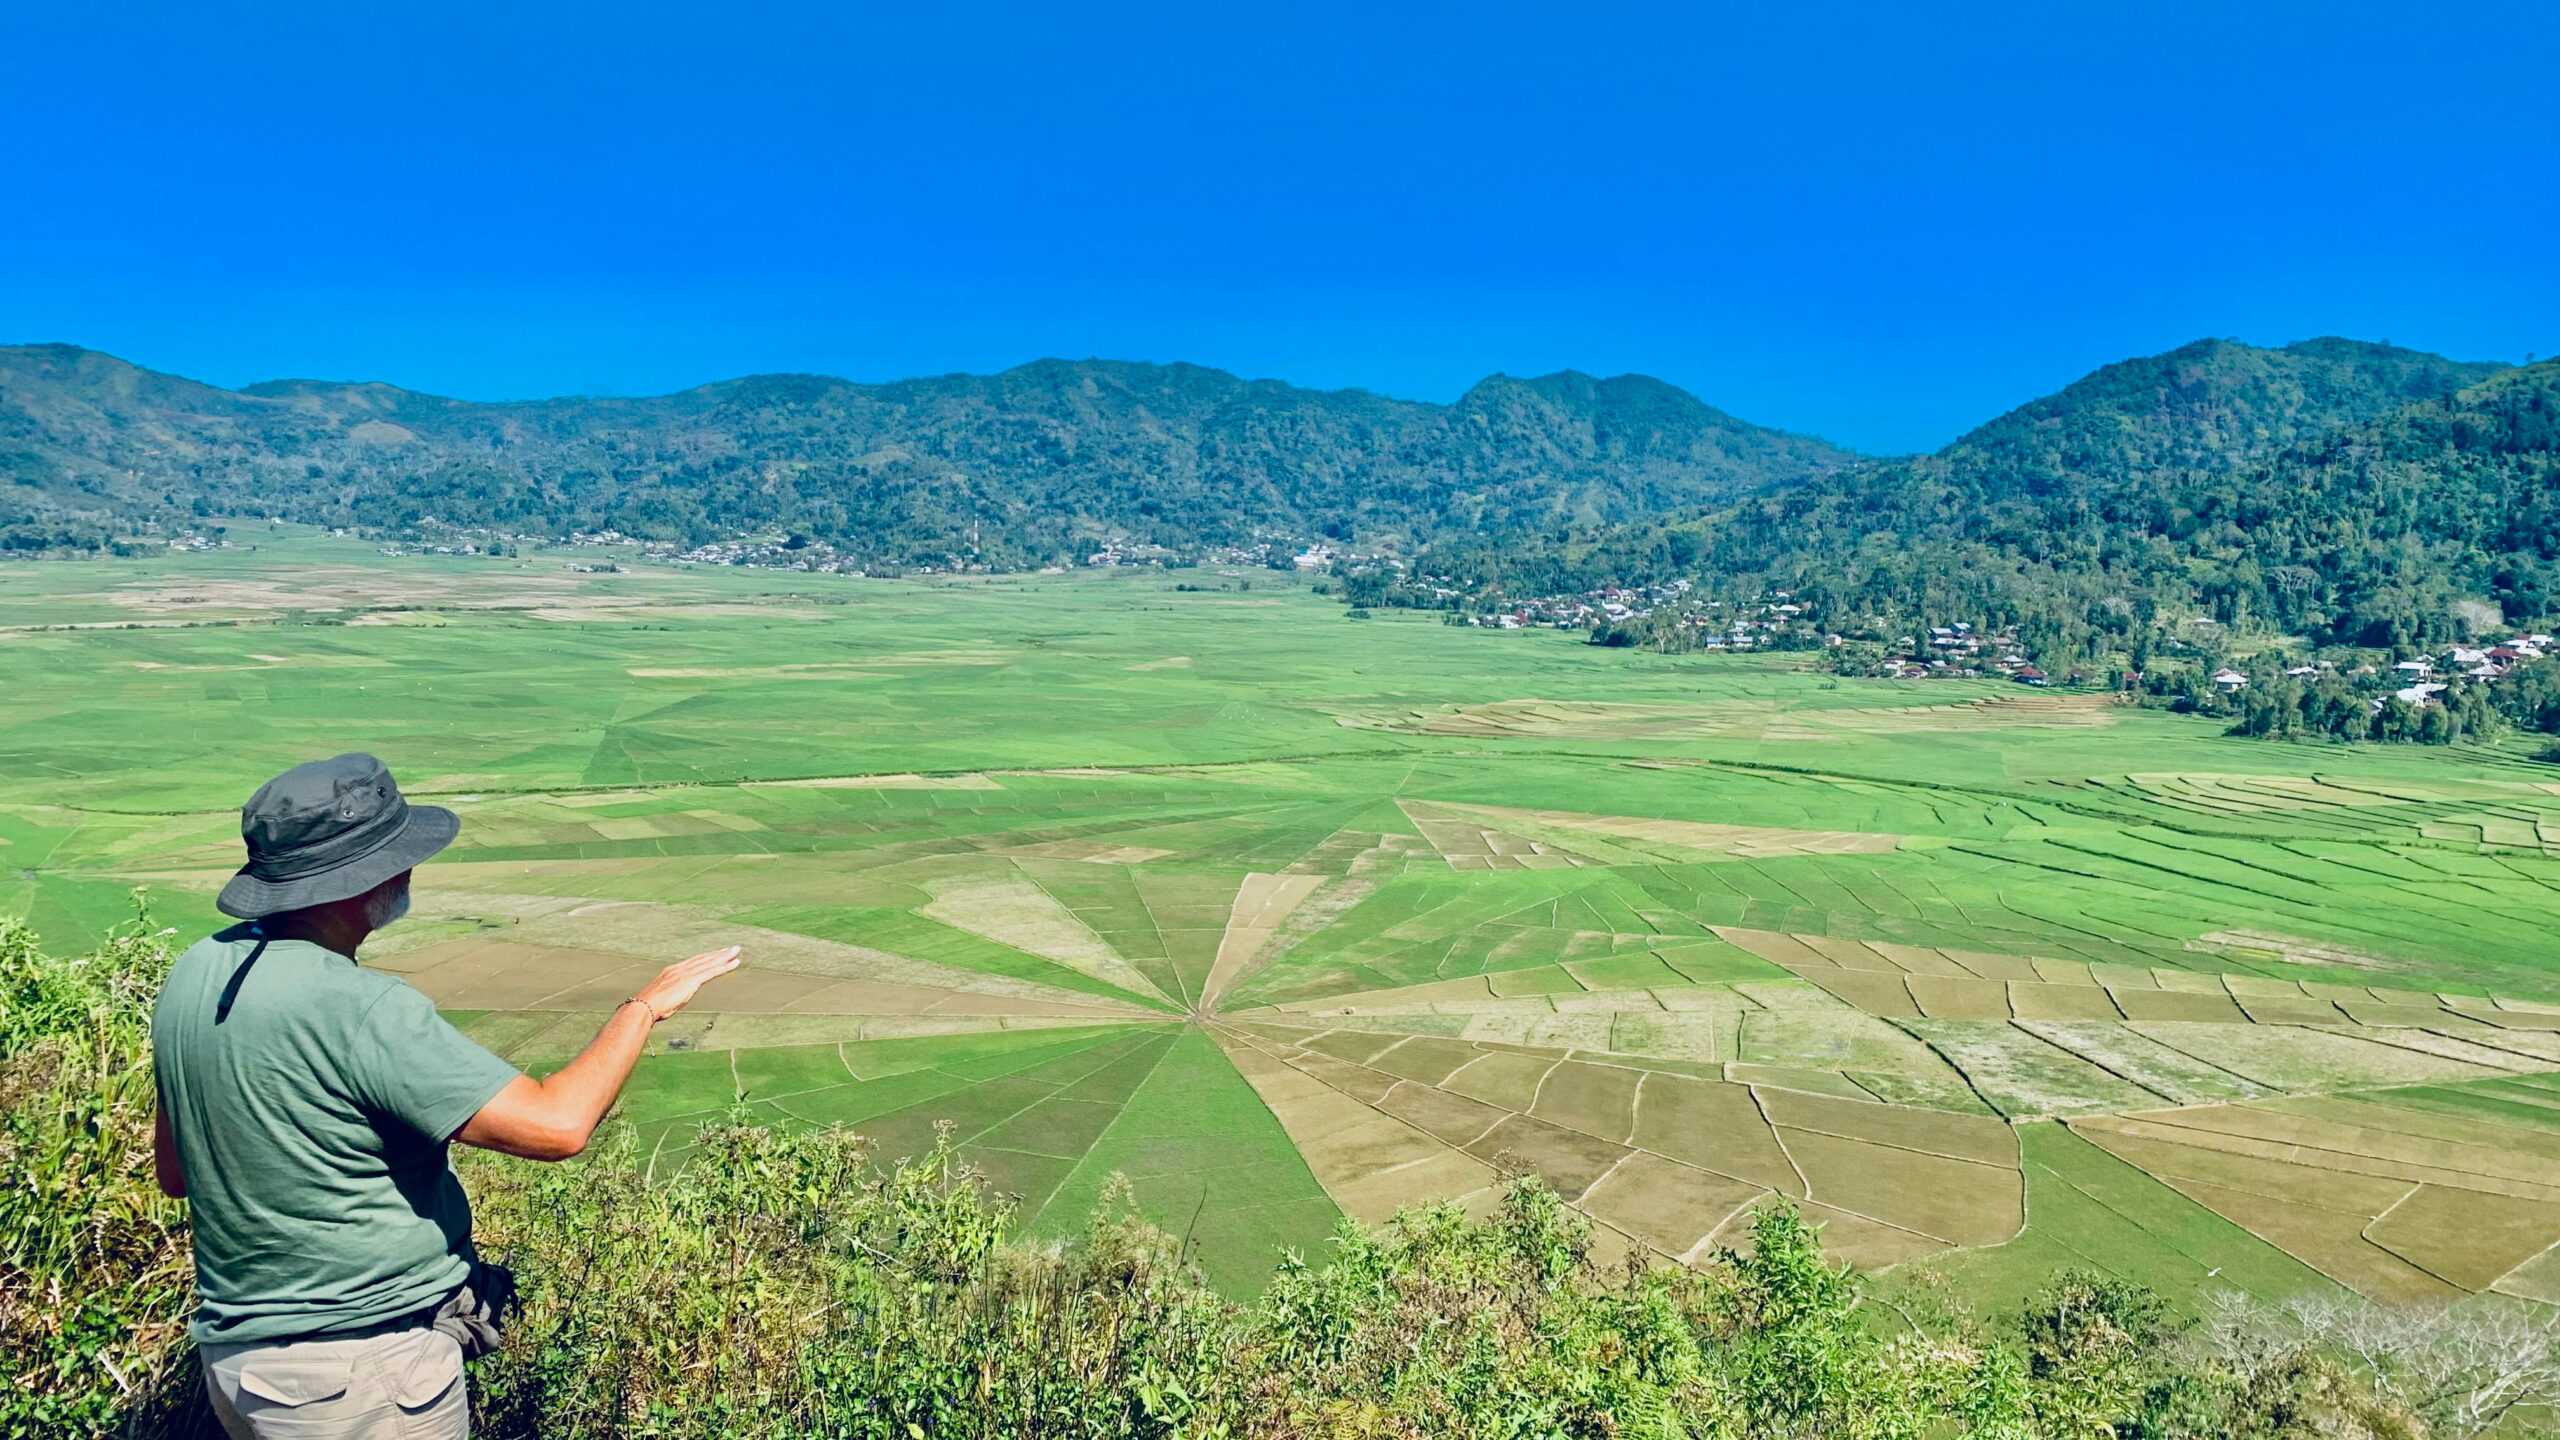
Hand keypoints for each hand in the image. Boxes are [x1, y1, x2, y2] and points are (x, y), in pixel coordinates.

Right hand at [627, 946, 741, 1022]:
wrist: (644, 1007)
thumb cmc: (650, 1007)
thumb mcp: (661, 998)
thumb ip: (670, 995)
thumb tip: (671, 999)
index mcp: (671, 971)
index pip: (693, 962)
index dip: (706, 957)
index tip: (716, 954)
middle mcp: (680, 969)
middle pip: (703, 959)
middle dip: (718, 953)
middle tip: (732, 948)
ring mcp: (686, 974)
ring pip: (709, 963)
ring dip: (724, 957)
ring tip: (736, 951)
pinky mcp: (691, 980)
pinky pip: (711, 971)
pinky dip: (724, 967)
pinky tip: (734, 963)